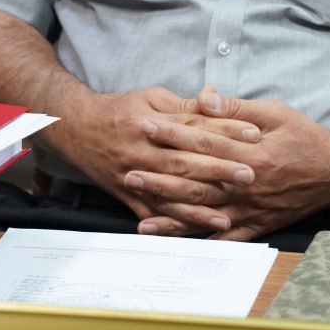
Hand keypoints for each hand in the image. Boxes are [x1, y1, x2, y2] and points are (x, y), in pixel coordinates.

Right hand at [45, 86, 261, 231]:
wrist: (75, 128)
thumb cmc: (119, 109)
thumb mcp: (151, 98)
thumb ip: (184, 105)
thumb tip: (215, 99)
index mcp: (151, 124)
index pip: (195, 128)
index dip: (226, 130)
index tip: (254, 134)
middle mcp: (143, 153)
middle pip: (187, 163)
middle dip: (220, 171)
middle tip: (250, 175)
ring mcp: (135, 178)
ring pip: (171, 195)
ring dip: (200, 207)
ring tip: (228, 215)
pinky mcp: (129, 197)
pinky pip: (154, 214)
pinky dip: (175, 225)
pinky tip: (194, 232)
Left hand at [129, 88, 329, 240]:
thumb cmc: (306, 138)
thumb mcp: (276, 112)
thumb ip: (239, 108)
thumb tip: (206, 96)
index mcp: (253, 152)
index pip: (205, 141)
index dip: (174, 133)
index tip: (147, 126)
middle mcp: (248, 184)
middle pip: (198, 180)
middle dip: (161, 176)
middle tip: (129, 171)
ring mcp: (252, 208)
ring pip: (206, 213)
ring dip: (172, 215)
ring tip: (141, 217)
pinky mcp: (257, 225)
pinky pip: (225, 237)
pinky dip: (199, 240)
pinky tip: (178, 244)